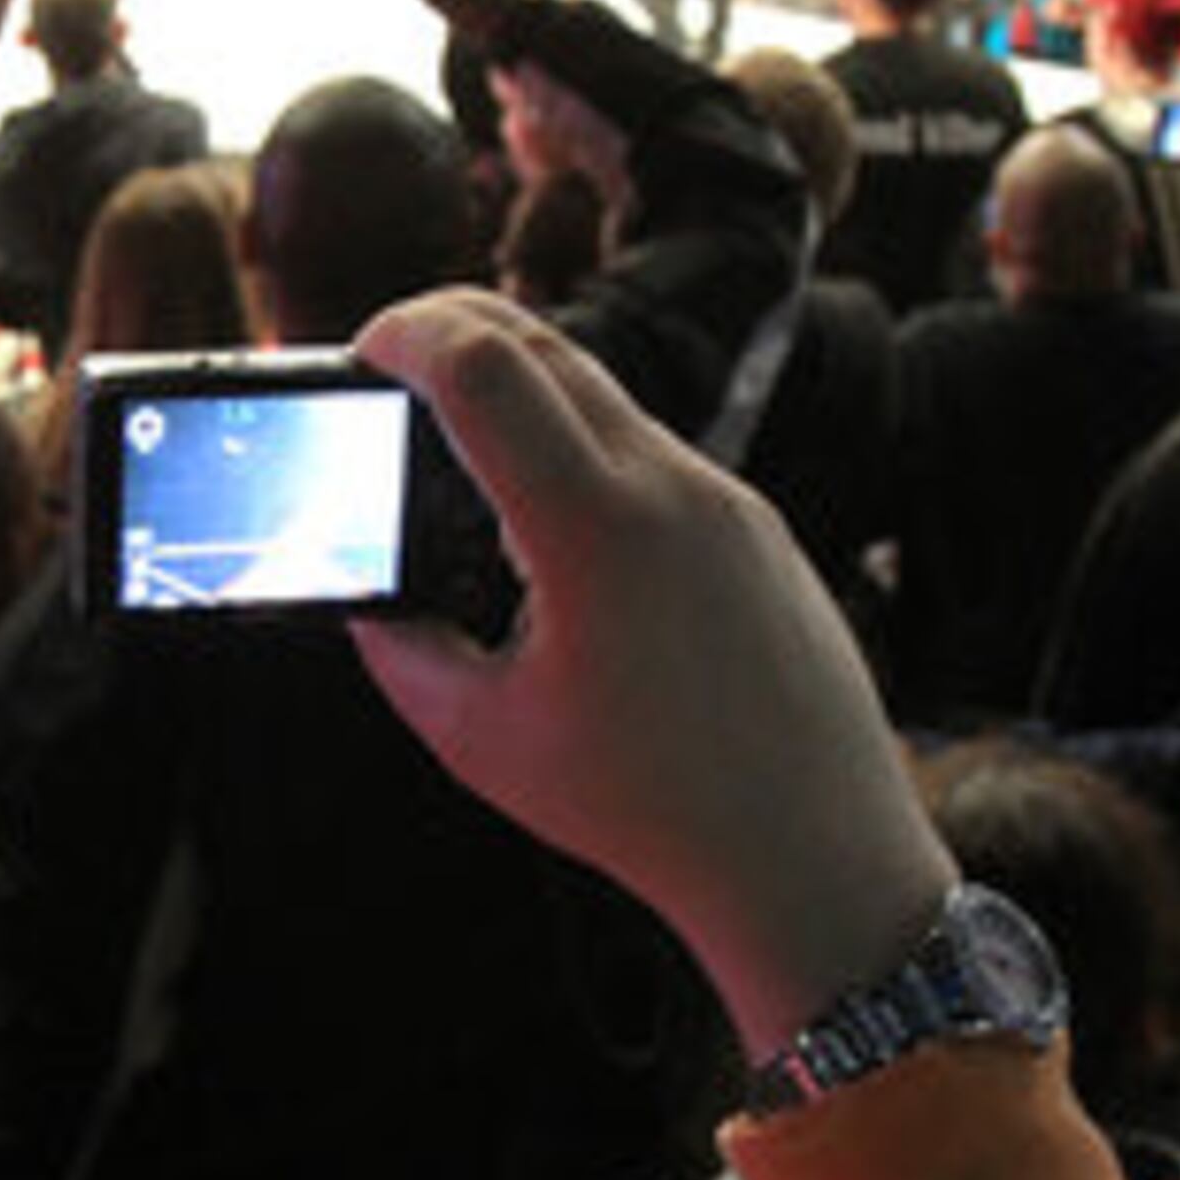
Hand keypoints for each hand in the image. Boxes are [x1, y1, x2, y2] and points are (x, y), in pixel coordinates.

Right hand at [350, 291, 954, 1056]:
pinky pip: (651, 451)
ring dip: (519, 389)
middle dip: (451, 328)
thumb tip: (365, 593)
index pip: (483, 366)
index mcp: (593, 528)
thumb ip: (402, 648)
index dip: (407, 333)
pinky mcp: (754, 526)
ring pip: (602, 392)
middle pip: (541, 342)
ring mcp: (724, 500)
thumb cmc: (652, 809)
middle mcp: (670, 488)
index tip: (366, 349)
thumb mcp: (481, 737)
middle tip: (391, 364)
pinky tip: (547, 522)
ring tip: (457, 450)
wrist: (814, 851)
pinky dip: (580, 448)